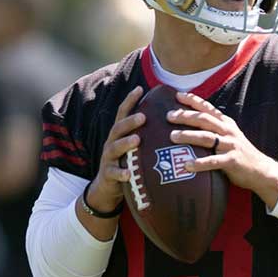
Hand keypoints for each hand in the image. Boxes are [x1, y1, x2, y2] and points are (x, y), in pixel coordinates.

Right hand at [87, 86, 145, 214]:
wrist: (108, 187)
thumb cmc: (127, 161)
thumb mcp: (134, 146)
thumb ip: (145, 133)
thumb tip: (169, 117)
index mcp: (119, 133)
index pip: (123, 113)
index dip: (130, 100)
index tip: (140, 88)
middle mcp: (112, 142)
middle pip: (118, 128)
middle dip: (130, 121)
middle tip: (143, 116)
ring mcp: (109, 158)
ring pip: (115, 148)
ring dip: (126, 143)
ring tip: (137, 140)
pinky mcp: (108, 174)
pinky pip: (114, 173)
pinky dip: (121, 173)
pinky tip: (128, 174)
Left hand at [168, 91, 277, 206]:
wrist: (261, 171)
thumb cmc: (240, 153)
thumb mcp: (229, 136)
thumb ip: (214, 130)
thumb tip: (190, 126)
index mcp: (226, 123)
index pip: (208, 108)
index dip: (193, 100)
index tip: (177, 94)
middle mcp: (228, 131)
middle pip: (204, 119)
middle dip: (185, 116)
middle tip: (168, 116)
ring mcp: (230, 145)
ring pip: (207, 137)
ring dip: (188, 136)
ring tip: (172, 136)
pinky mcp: (232, 161)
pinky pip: (213, 162)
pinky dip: (199, 163)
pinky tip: (186, 165)